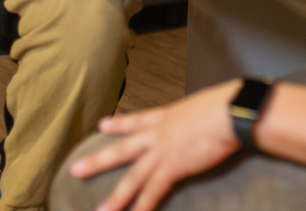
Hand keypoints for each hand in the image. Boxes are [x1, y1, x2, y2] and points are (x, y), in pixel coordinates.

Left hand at [69, 80, 241, 210]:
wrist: (230, 112)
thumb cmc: (225, 105)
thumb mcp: (203, 104)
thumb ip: (195, 114)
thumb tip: (202, 116)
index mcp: (167, 115)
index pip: (137, 120)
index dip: (118, 124)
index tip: (102, 125)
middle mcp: (159, 133)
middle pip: (123, 149)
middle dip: (98, 160)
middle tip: (75, 169)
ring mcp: (163, 151)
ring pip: (132, 177)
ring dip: (115, 198)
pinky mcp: (173, 167)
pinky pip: (153, 193)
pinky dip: (142, 208)